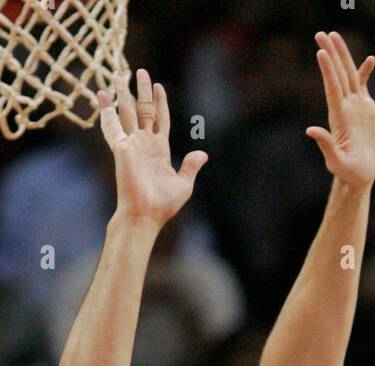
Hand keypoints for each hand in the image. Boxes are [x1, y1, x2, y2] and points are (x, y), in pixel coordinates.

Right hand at [98, 71, 207, 225]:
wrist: (146, 215)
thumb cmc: (163, 204)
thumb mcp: (184, 184)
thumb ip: (191, 166)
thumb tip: (203, 154)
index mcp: (160, 149)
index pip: (160, 119)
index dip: (160, 103)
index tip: (159, 87)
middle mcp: (145, 143)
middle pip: (143, 109)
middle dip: (141, 90)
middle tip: (141, 71)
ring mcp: (132, 144)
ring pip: (126, 113)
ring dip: (122, 94)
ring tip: (117, 76)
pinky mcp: (121, 148)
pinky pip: (111, 126)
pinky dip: (106, 111)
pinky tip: (101, 96)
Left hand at [307, 31, 374, 187]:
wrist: (360, 174)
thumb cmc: (349, 173)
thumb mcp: (338, 162)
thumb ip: (326, 146)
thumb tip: (310, 130)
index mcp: (340, 118)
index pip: (333, 89)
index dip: (328, 71)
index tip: (321, 52)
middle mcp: (345, 108)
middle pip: (338, 76)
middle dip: (330, 55)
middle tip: (321, 34)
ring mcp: (355, 107)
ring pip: (349, 75)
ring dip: (342, 56)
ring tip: (335, 35)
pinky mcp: (365, 109)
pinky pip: (364, 85)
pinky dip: (365, 72)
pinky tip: (370, 59)